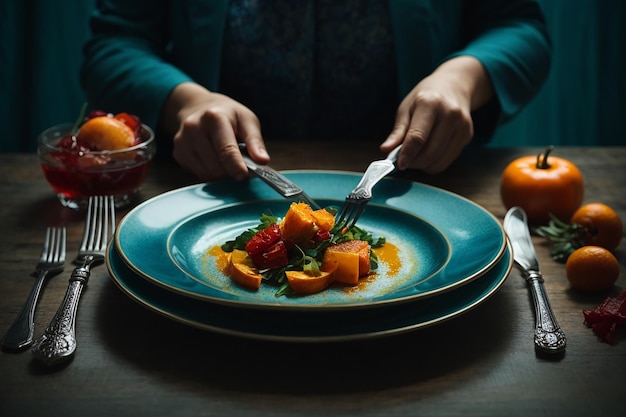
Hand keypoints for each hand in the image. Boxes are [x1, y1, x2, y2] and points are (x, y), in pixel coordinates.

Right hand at [162, 83, 269, 180]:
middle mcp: (194, 127)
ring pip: (207, 173)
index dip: (236, 167)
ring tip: (226, 159)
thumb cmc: (228, 115)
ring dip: (221, 173)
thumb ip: (255, 141)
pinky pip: (198, 174)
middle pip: (216, 166)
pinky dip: (210, 172)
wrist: (200, 108)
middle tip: (240, 164)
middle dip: (231, 170)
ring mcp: (182, 141)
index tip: (244, 176)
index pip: (226, 150)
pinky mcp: (178, 152)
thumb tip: (262, 161)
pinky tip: (213, 159)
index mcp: (214, 117)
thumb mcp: (247, 120)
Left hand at [381, 56, 492, 173]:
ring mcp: (462, 126)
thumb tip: (385, 149)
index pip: (418, 137)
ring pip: (439, 160)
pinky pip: (447, 161)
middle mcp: (450, 114)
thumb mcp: (406, 108)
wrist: (454, 86)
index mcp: (431, 103)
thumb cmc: (425, 97)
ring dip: (423, 165)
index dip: (407, 154)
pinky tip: (427, 154)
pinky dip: (434, 164)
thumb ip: (397, 131)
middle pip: (430, 152)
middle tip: (404, 160)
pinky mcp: (467, 136)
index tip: (399, 164)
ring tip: (415, 156)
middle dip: (414, 162)